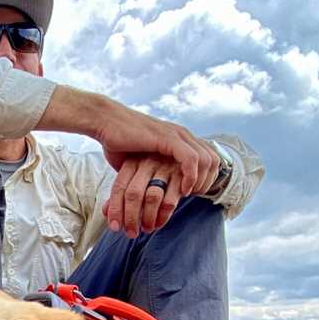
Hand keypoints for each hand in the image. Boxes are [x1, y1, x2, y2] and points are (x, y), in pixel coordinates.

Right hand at [37, 89, 219, 227]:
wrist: (105, 123)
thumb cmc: (118, 142)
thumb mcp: (142, 161)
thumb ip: (153, 171)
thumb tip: (154, 192)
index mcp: (179, 138)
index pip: (209, 157)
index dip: (207, 177)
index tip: (193, 192)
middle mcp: (182, 135)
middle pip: (214, 159)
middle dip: (208, 181)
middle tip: (193, 196)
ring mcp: (176, 135)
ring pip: (207, 159)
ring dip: (202, 181)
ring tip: (189, 194)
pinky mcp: (167, 138)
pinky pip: (191, 159)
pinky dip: (192, 176)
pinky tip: (183, 189)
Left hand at [104, 156, 195, 237]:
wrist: (188, 166)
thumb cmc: (158, 177)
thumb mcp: (138, 182)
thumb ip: (122, 195)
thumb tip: (105, 213)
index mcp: (132, 163)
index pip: (119, 187)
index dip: (115, 210)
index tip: (115, 228)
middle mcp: (147, 162)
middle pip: (134, 194)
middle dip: (131, 218)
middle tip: (131, 233)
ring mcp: (165, 167)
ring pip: (152, 198)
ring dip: (147, 218)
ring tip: (147, 229)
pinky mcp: (182, 176)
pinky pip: (170, 201)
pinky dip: (163, 216)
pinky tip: (159, 223)